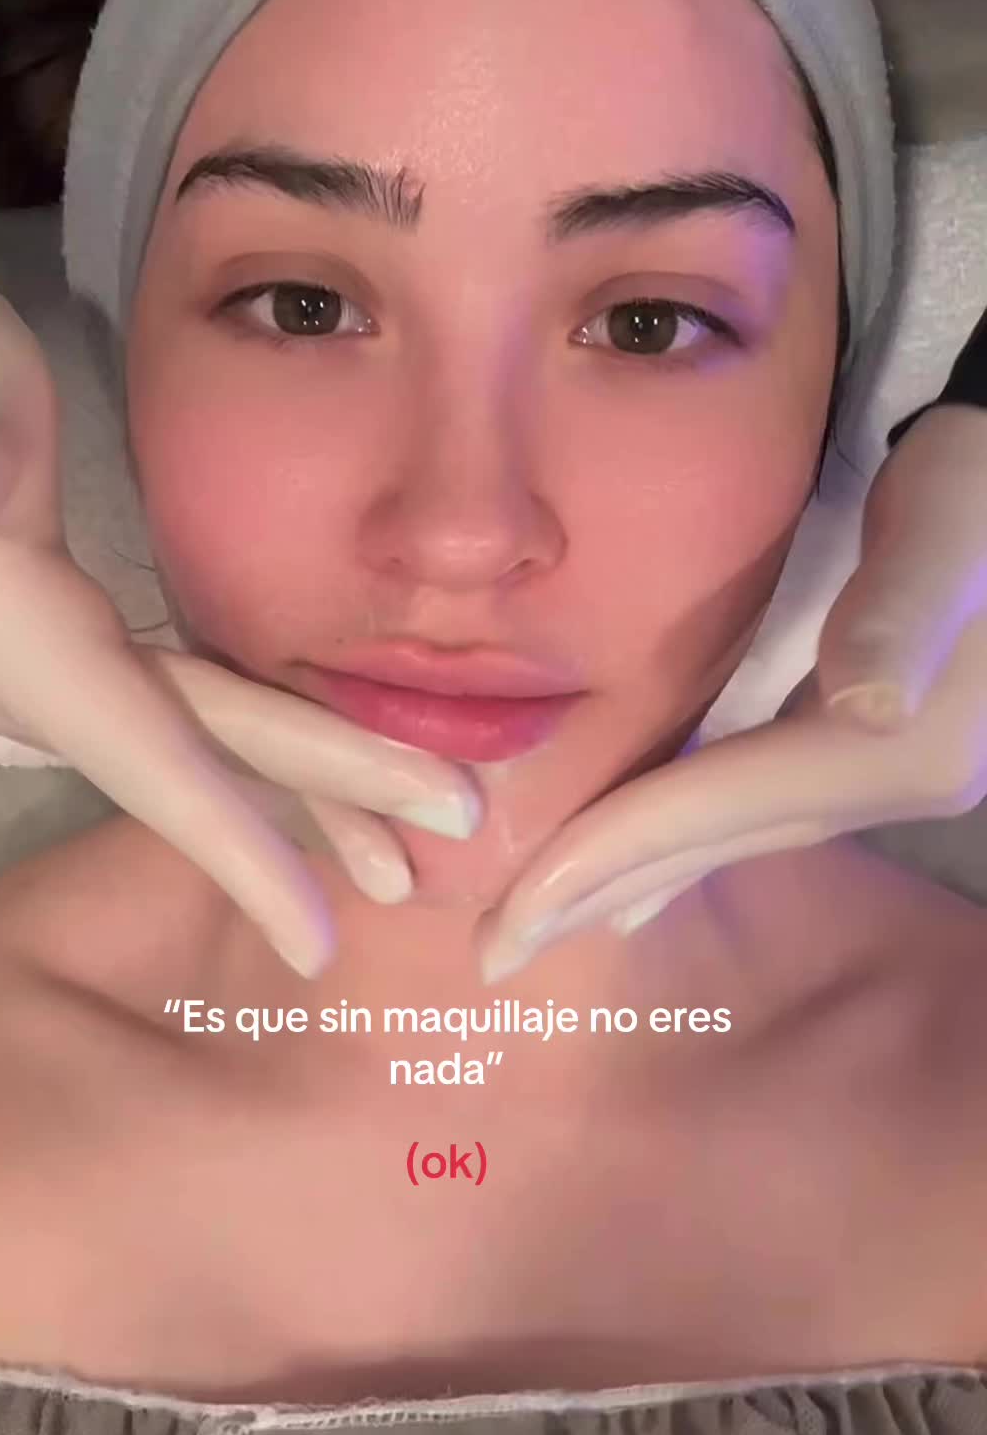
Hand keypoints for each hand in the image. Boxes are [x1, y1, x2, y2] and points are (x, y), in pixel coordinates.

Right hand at [0, 235, 482, 976]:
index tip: (319, 943)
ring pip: (198, 735)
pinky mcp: (63, 624)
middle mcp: (46, 675)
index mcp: (30, 643)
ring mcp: (54, 656)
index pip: (154, 757)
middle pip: (207, 755)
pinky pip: (180, 698)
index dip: (237, 850)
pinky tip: (301, 745)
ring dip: (296, 786)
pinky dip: (253, 732)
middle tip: (433, 866)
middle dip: (323, 806)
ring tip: (396, 843)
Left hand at [475, 404, 986, 982]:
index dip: (607, 861)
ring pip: (733, 832)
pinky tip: (652, 866)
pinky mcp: (876, 739)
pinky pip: (757, 806)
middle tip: (496, 954)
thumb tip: (867, 703)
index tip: (507, 922)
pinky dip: (689, 836)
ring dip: (638, 874)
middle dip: (599, 895)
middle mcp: (890, 775)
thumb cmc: (979, 480)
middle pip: (715, 842)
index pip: (712, 812)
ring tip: (551, 917)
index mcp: (889, 744)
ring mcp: (888, 765)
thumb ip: (902, 612)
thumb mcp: (949, 528)